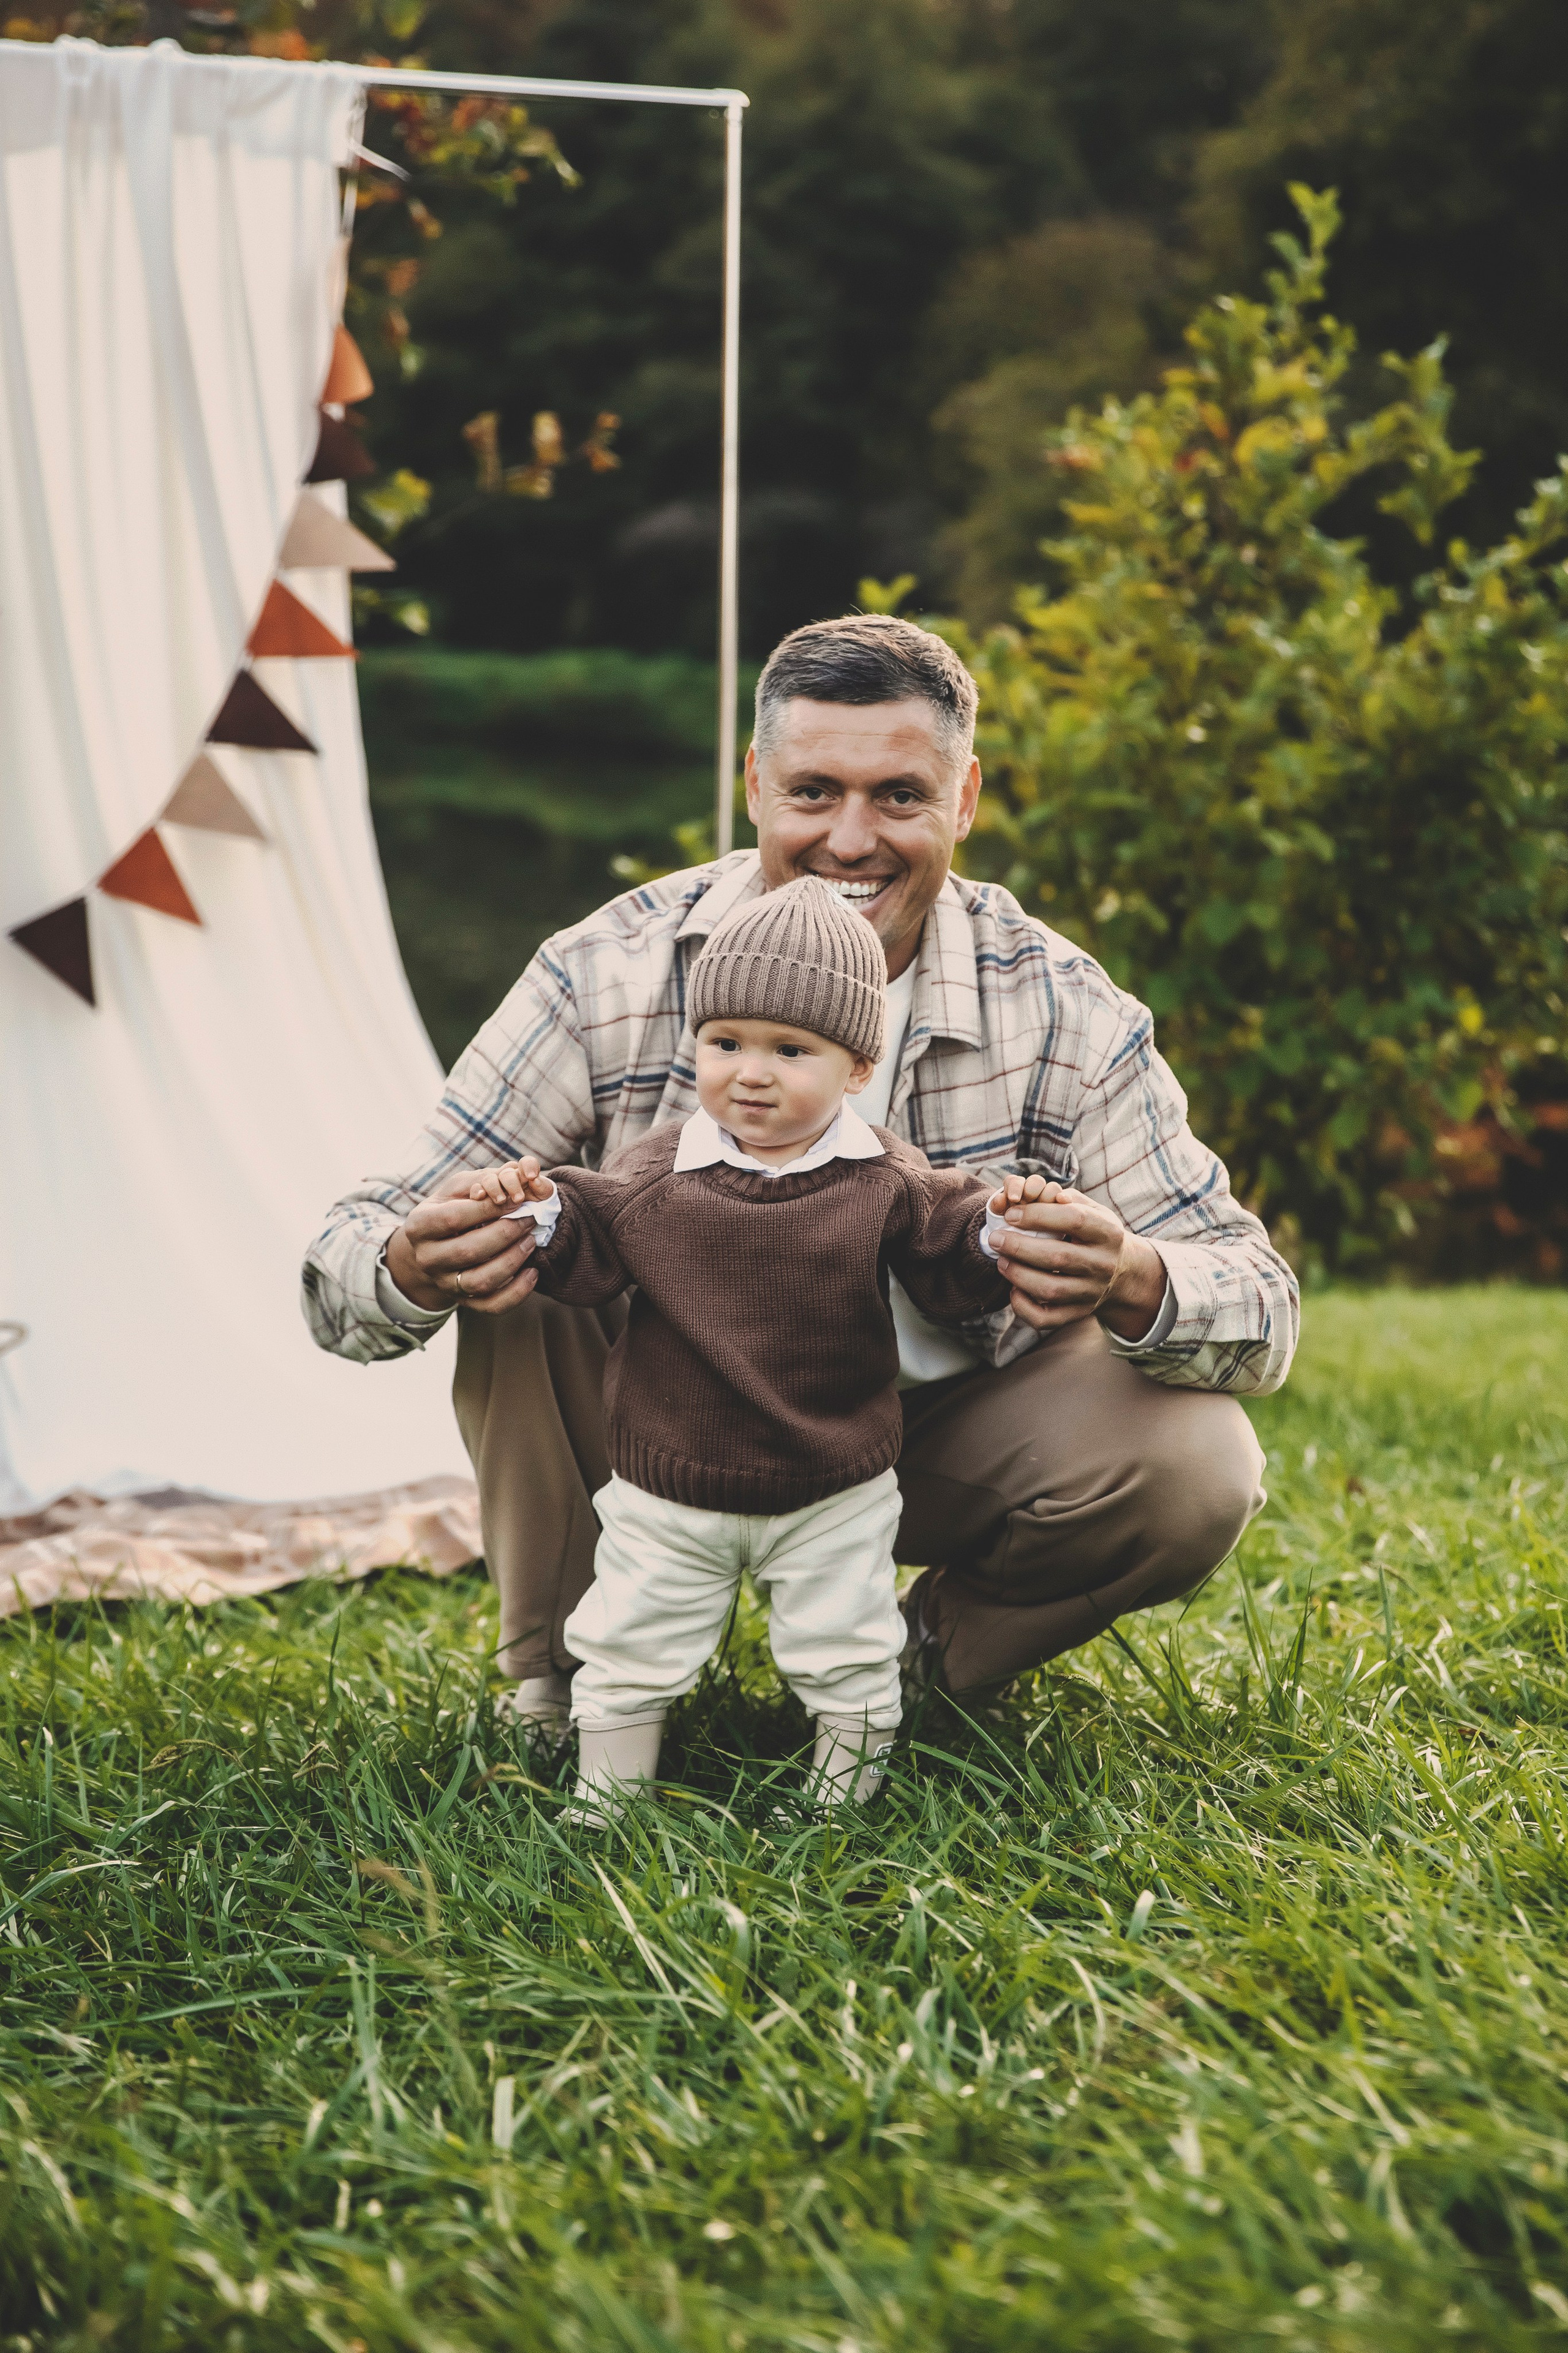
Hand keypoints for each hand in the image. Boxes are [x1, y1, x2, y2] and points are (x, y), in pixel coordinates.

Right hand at [383, 1160, 546, 1316]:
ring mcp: (444, 1284)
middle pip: (468, 1251)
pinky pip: (492, 1305)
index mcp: (418, 1226)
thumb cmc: (450, 1209)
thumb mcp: (455, 1189)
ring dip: (513, 1261)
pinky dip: (517, 1292)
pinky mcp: (464, 1302)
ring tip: (531, 1241)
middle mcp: (427, 1259)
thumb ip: (482, 1180)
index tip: (517, 1199)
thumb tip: (516, 1176)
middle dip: (505, 1233)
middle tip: (529, 1219)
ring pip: (480, 1281)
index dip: (489, 1209)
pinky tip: (533, 1272)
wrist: (432, 1249)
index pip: (454, 1218)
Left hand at [986, 1175, 1166, 1340]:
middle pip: (1058, 1258)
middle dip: (1019, 1247)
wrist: (1122, 1273)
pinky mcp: (1079, 1313)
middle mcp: (1103, 1265)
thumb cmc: (1096, 1234)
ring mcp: (1092, 1292)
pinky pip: (1047, 1318)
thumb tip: (1053, 1196)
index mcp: (1108, 1233)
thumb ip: (1072, 1200)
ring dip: (1018, 1275)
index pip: (1074, 1220)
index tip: (1010, 1215)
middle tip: (995, 1238)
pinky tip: (1013, 1290)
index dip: (1038, 1216)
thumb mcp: (1094, 1211)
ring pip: (1050, 1290)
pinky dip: (1024, 1307)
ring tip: (1001, 1261)